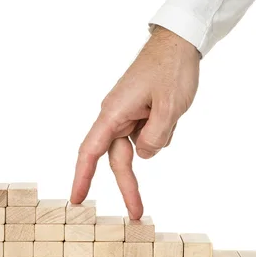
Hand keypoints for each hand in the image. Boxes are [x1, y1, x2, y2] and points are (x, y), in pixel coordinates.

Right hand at [70, 26, 199, 218]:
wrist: (179, 43)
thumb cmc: (171, 69)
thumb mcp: (170, 107)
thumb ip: (156, 137)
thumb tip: (145, 155)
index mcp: (114, 112)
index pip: (91, 151)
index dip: (81, 177)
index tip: (76, 199)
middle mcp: (116, 115)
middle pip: (117, 158)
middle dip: (128, 185)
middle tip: (137, 213)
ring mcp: (128, 114)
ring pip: (139, 145)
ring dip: (156, 140)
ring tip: (170, 110)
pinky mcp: (140, 113)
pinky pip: (150, 134)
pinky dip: (162, 131)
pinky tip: (171, 110)